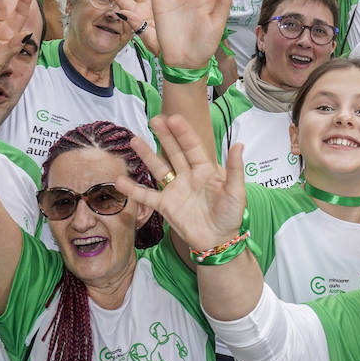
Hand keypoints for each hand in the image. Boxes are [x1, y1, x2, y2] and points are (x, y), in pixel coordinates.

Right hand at [116, 116, 245, 249]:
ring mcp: (175, 190)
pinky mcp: (166, 206)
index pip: (192, 147)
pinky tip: (120, 180)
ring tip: (134, 140)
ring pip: (158, 168)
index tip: (174, 118)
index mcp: (205, 170)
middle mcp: (188, 176)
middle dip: (165, 136)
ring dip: (147, 155)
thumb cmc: (230, 216)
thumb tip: (239, 144)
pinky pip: (147, 196)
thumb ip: (235, 169)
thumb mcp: (236, 192)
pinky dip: (133, 189)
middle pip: (174, 152)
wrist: (218, 242)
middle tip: (155, 119)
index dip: (183, 133)